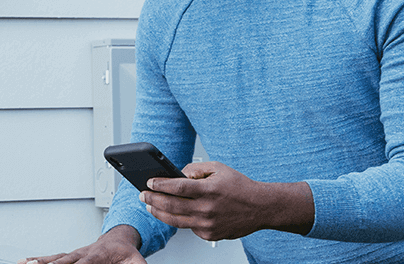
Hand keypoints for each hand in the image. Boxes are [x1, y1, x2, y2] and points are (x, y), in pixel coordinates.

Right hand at [18, 225, 143, 263]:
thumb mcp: (136, 262)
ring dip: (39, 262)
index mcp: (99, 254)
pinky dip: (36, 260)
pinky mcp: (69, 257)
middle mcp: (83, 253)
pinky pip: (51, 259)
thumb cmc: (126, 254)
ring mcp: (74, 254)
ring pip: (54, 259)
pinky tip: (24, 262)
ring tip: (24, 263)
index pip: (85, 263)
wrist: (119, 240)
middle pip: (64, 261)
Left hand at [140, 162, 313, 241]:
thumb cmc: (240, 186)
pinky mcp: (209, 234)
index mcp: (209, 189)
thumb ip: (196, 169)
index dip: (160, 184)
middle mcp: (207, 208)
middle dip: (152, 200)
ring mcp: (208, 223)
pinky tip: (174, 213)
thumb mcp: (218, 168)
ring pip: (175, 220)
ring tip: (150, 206)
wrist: (261, 208)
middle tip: (143, 195)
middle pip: (171, 205)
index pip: (177, 186)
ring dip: (158, 213)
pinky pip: (188, 227)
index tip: (148, 182)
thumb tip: (176, 174)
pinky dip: (180, 219)